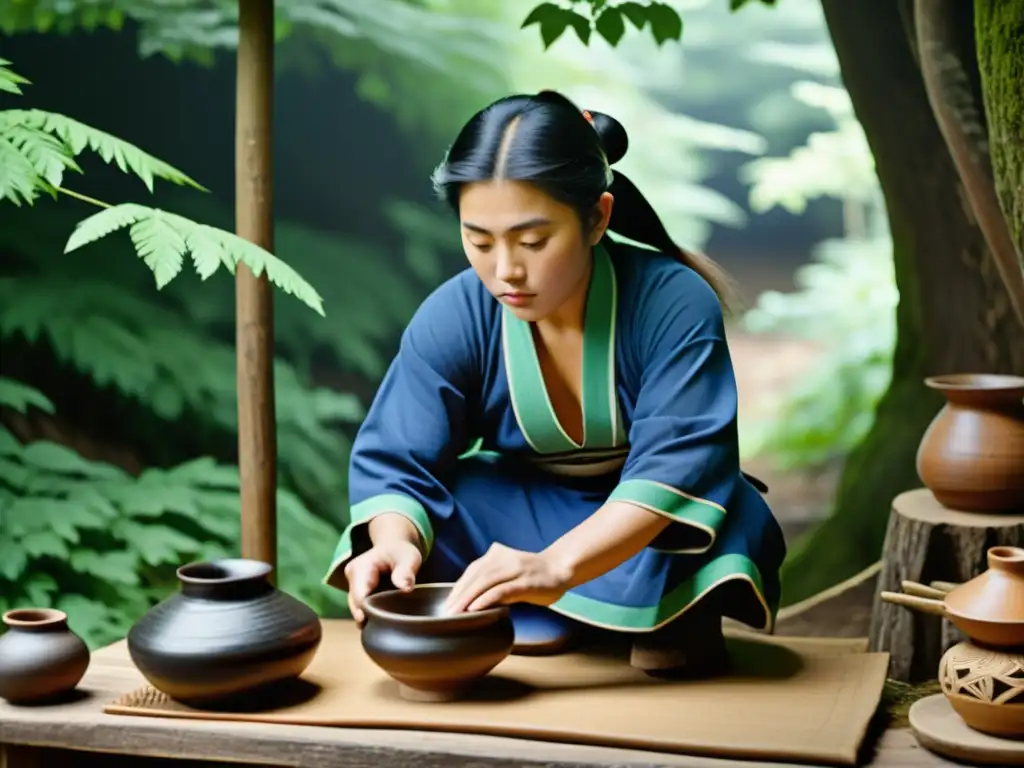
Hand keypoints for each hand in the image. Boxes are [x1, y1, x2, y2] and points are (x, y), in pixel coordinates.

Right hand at [344, 540, 421, 625]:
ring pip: (357, 607)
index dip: (364, 611)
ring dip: (368, 617)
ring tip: (382, 627)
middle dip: (366, 617)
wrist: (394, 547)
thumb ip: (406, 572)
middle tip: (380, 629)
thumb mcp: (408, 558)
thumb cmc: (401, 552)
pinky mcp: (357, 591)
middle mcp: (353, 576)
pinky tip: (381, 623)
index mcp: (362, 567)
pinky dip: (370, 614)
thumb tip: (405, 588)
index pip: (359, 595)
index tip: (369, 622)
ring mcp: (353, 584)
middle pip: (355, 604)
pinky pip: (361, 606)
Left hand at [443, 542, 570, 614]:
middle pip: (475, 577)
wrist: (560, 569)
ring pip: (485, 582)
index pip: (472, 571)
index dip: (458, 588)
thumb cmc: (532, 575)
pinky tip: (474, 609)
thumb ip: (490, 578)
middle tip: (446, 611)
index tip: (447, 603)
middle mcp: (503, 558)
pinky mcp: (524, 582)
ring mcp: (514, 569)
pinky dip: (485, 599)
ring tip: (455, 612)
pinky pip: (501, 590)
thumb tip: (468, 598)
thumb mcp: (507, 571)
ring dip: (468, 598)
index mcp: (496, 555)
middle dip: (459, 595)